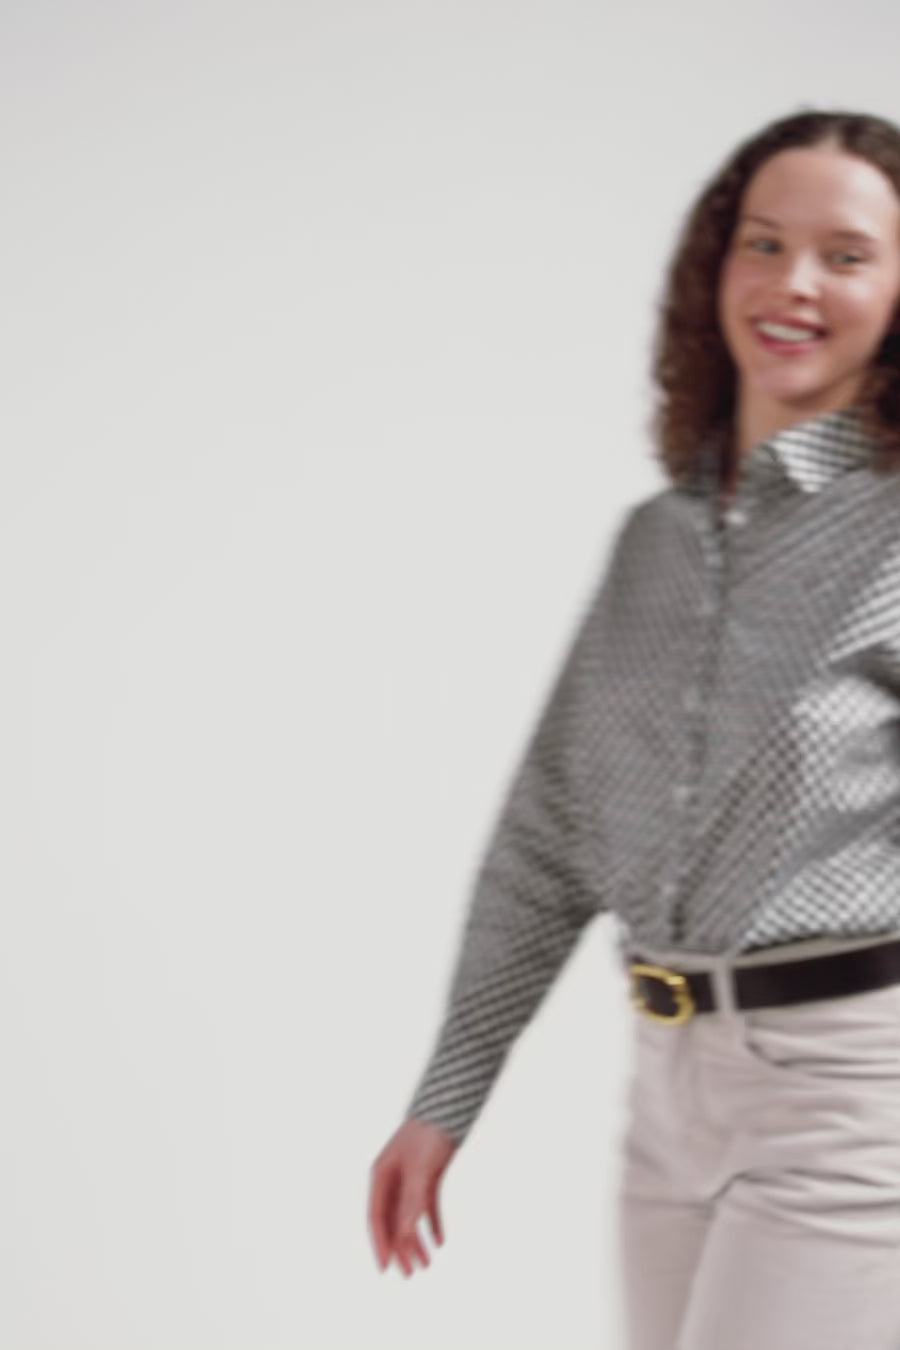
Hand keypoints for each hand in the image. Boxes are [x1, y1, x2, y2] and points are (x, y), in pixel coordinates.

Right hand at [368, 1117, 458, 1275]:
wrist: (449, 1109)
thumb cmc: (428, 1134)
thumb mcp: (420, 1170)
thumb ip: (411, 1202)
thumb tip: (404, 1234)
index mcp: (381, 1174)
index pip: (376, 1216)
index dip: (380, 1243)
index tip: (385, 1268)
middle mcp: (393, 1178)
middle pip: (393, 1220)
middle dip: (400, 1248)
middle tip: (411, 1273)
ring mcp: (411, 1177)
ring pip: (409, 1216)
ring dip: (416, 1239)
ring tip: (427, 1263)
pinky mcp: (429, 1175)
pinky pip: (428, 1205)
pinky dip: (432, 1223)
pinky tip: (439, 1241)